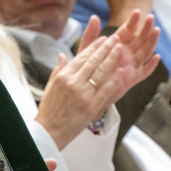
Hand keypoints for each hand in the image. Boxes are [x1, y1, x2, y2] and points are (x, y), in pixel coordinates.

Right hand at [36, 10, 160, 149]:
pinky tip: (121, 72)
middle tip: (116, 39)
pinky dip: (114, 80)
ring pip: (101, 73)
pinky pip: (105, 91)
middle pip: (93, 61)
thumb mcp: (50, 86)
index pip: (82, 56)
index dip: (94, 46)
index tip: (103, 39)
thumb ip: (59, 69)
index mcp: (63, 76)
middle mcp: (73, 83)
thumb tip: (63, 55)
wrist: (49, 131)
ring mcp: (83, 95)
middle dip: (106, 48)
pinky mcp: (91, 107)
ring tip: (120, 50)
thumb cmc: (49, 109)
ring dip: (112, 60)